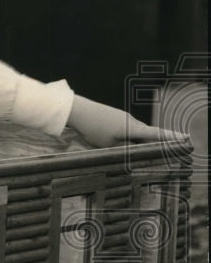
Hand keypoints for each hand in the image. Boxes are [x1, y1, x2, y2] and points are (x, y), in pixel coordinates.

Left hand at [67, 95, 188, 147]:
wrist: (77, 111)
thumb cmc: (92, 128)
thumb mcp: (108, 145)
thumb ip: (123, 150)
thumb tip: (133, 152)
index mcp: (132, 128)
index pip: (155, 134)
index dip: (170, 138)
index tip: (184, 138)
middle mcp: (131, 121)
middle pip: (147, 135)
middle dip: (155, 144)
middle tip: (163, 152)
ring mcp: (124, 117)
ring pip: (136, 133)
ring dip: (138, 142)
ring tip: (134, 150)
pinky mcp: (116, 117)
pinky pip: (128, 129)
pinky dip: (129, 137)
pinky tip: (121, 142)